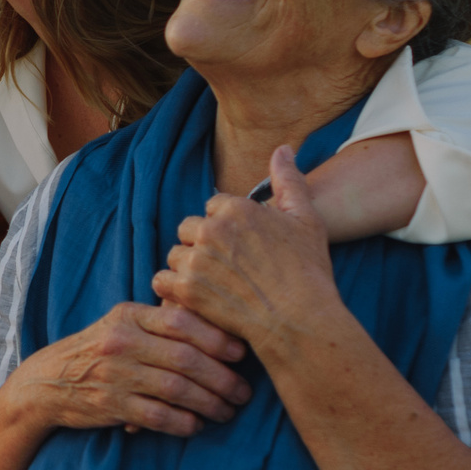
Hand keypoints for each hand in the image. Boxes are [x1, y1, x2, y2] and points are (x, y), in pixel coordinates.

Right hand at [1, 299, 250, 437]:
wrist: (47, 382)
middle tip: (244, 392)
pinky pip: (158, 417)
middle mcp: (121, 342)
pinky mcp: (110, 406)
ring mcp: (114, 374)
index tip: (242, 354)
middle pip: (185, 358)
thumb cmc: (98, 351)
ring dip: (210, 403)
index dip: (217, 338)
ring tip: (227, 411)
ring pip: (176, 389)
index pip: (181, 321)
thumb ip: (160, 323)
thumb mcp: (122, 325)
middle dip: (222, 378)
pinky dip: (184, 423)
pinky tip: (197, 425)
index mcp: (129, 315)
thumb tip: (220, 329)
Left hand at [153, 144, 341, 346]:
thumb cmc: (308, 271)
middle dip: (203, 245)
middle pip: (190, 229)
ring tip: (214, 286)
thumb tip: (282, 148)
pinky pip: (162, 281)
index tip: (243, 249)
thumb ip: (288, 180)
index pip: (213, 208)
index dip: (227, 229)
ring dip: (189, 268)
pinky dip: (173, 290)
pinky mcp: (187, 289)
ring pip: (176, 255)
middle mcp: (212, 229)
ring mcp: (197, 259)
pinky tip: (194, 298)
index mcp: (236, 208)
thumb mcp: (306, 219)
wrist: (301, 321)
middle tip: (227, 269)